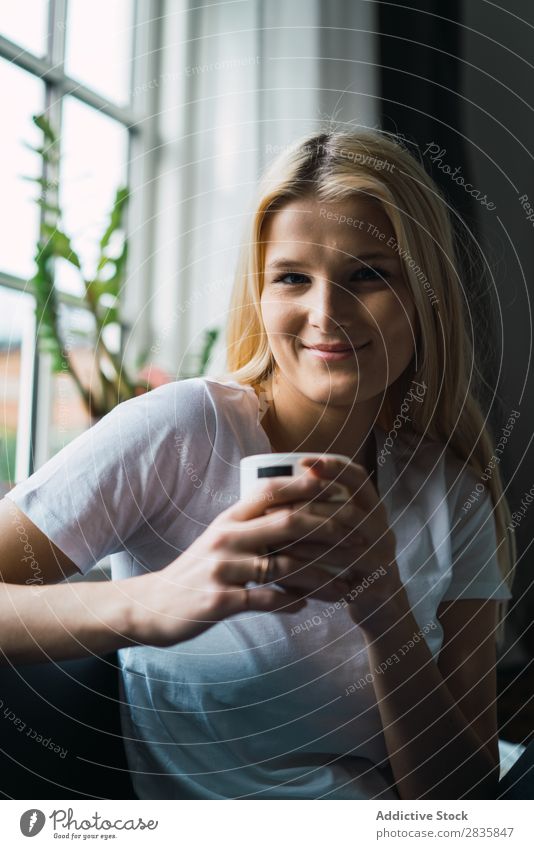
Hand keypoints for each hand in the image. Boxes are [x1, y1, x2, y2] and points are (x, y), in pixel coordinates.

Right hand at [129, 469, 352, 647]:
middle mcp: (227, 537)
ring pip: (283, 566)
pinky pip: (265, 600)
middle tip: (359, 538)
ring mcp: (222, 568)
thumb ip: (253, 524)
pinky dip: (289, 603)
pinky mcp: (220, 600)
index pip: (272, 492)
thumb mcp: (221, 538)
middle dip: (328, 529)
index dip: (307, 487)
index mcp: (230, 519)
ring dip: (320, 576)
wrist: (155, 604)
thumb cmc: (197, 570)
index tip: (340, 489)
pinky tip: (304, 606)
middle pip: (286, 524)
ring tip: (344, 585)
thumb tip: (296, 511)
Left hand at [284, 456, 408, 629]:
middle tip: (277, 512)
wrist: (380, 603)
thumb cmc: (351, 559)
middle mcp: (383, 530)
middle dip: (311, 510)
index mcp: (374, 510)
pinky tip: (292, 574)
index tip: (303, 461)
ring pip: (345, 547)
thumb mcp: (346, 529)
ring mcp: (383, 559)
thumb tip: (284, 479)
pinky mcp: (377, 587)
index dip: (334, 467)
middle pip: (350, 512)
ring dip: (308, 544)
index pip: (359, 479)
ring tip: (277, 543)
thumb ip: (327, 507)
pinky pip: (344, 580)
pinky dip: (315, 576)